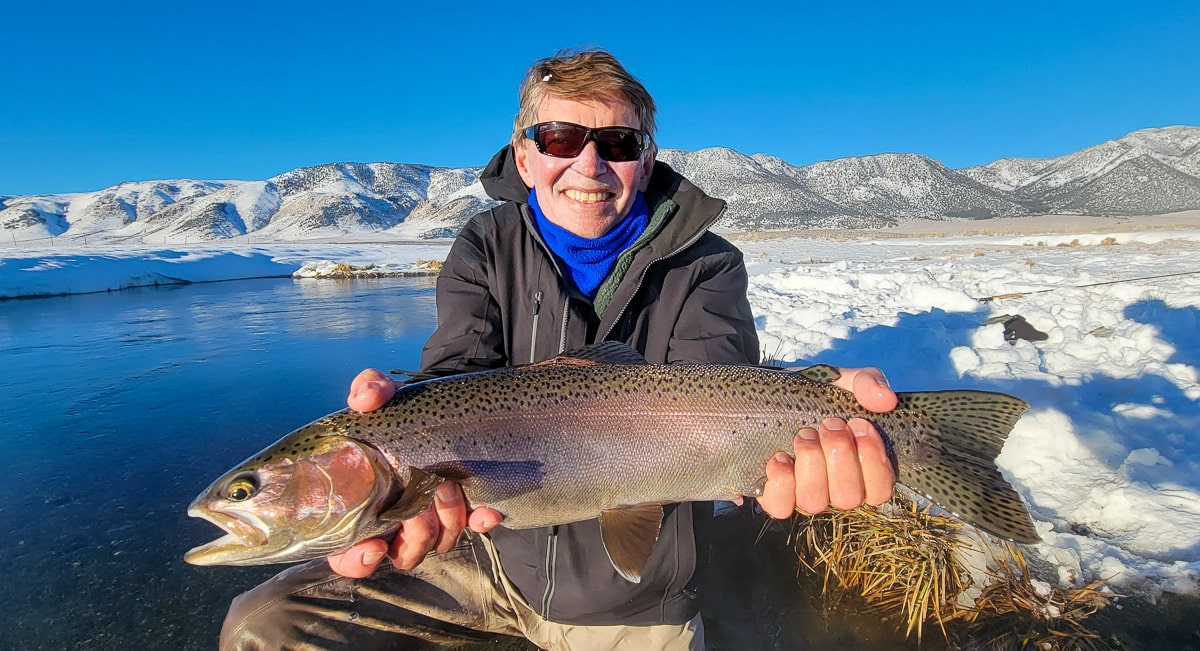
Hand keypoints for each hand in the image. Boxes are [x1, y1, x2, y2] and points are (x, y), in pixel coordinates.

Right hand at [327, 369, 503, 578]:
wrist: (448, 403)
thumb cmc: (404, 407)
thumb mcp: (383, 394)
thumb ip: (369, 390)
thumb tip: (365, 399)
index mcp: (366, 503)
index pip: (351, 555)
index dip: (357, 560)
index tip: (373, 545)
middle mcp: (399, 518)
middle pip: (404, 553)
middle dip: (416, 533)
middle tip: (423, 500)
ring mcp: (435, 516)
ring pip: (440, 542)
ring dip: (446, 521)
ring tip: (448, 487)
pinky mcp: (468, 507)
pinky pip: (476, 526)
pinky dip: (481, 522)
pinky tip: (486, 511)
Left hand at [758, 367, 897, 516]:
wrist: (770, 393)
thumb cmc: (815, 394)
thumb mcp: (843, 381)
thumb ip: (867, 383)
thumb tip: (885, 398)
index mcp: (862, 470)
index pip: (880, 489)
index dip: (873, 461)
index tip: (858, 424)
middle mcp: (836, 489)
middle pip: (848, 498)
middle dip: (839, 456)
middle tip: (829, 424)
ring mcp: (805, 493)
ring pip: (815, 502)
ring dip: (811, 465)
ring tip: (804, 434)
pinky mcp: (775, 495)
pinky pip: (780, 506)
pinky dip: (781, 482)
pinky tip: (779, 457)